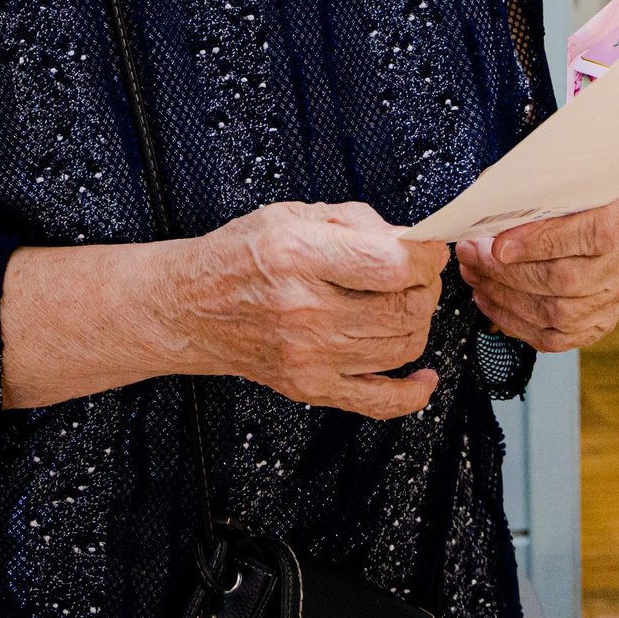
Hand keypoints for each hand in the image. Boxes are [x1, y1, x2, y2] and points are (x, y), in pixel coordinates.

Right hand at [171, 202, 446, 418]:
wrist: (189, 307)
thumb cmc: (238, 257)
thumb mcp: (291, 214)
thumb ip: (356, 222)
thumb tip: (411, 241)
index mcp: (298, 255)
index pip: (393, 265)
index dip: (426, 256)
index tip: (429, 249)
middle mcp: (303, 309)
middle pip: (404, 308)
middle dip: (427, 287)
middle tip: (419, 275)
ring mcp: (307, 355)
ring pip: (401, 347)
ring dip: (418, 324)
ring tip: (405, 304)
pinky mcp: (309, 388)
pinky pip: (379, 402)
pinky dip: (413, 392)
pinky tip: (423, 374)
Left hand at [456, 196, 618, 351]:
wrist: (592, 204)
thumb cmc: (565, 189)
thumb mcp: (553, 178)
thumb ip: (527, 193)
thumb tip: (484, 213)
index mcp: (613, 220)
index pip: (582, 238)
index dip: (535, 244)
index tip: (496, 244)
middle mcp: (618, 262)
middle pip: (563, 280)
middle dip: (505, 273)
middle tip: (470, 256)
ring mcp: (610, 295)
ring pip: (557, 314)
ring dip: (504, 299)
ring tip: (474, 277)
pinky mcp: (597, 321)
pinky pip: (556, 338)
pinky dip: (516, 324)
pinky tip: (490, 304)